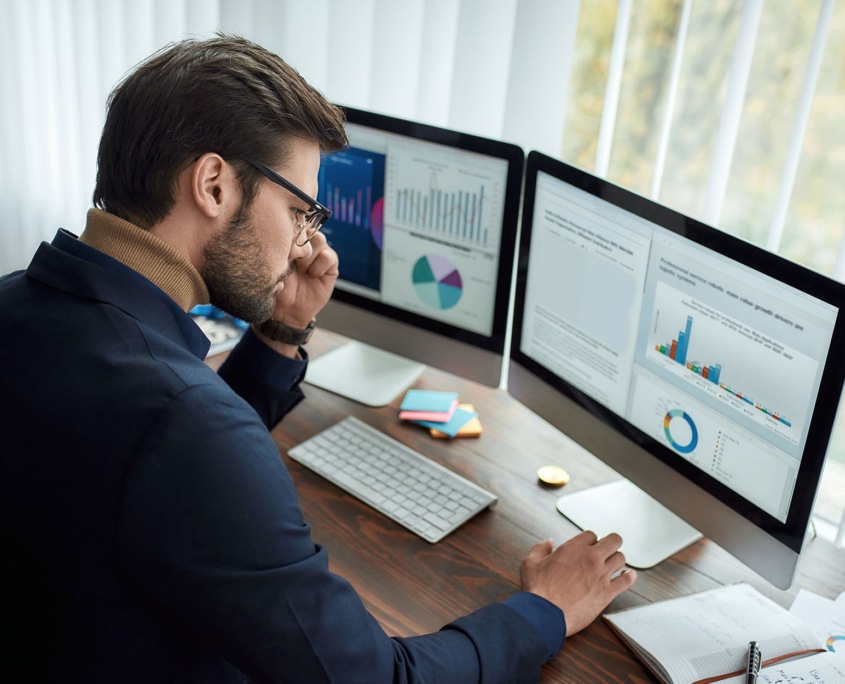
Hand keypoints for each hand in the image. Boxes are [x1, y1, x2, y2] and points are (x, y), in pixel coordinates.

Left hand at [271, 232, 338, 327]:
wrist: (289, 309)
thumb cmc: (279, 287)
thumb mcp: (276, 266)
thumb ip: (284, 249)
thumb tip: (291, 238)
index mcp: (290, 241)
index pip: (294, 222)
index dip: (291, 230)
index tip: (285, 247)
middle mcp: (305, 244)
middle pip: (308, 228)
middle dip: (299, 243)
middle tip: (292, 258)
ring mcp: (318, 254)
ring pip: (319, 239)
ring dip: (309, 255)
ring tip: (302, 270)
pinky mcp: (330, 265)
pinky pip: (329, 255)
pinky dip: (319, 265)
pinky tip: (313, 275)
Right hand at [520, 531, 636, 636]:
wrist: (545, 615)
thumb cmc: (537, 590)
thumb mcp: (530, 563)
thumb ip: (540, 548)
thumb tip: (548, 542)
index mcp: (573, 548)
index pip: (592, 534)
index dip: (590, 541)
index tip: (587, 548)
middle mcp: (590, 558)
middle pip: (613, 540)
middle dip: (610, 543)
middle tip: (606, 550)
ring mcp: (601, 575)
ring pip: (621, 558)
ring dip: (616, 560)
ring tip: (613, 564)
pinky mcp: (607, 593)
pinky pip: (626, 580)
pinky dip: (629, 576)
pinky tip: (628, 575)